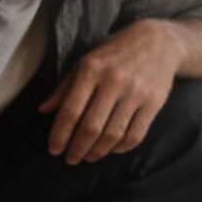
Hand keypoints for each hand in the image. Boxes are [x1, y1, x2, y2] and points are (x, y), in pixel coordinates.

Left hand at [39, 21, 178, 163]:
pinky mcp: (154, 102)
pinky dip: (121, 148)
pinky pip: (135, 134)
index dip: (60, 134)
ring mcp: (135, 93)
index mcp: (91, 70)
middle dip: (77, 149)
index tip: (54, 149)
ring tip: (89, 157)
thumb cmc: (114, 54)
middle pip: (91, 127)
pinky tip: (112, 149)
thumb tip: (44, 110)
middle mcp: (113, 81)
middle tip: (71, 159)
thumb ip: (65, 87)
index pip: (71, 110)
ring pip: (113, 135)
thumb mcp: (86, 62)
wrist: (156, 41)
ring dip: (98, 152)